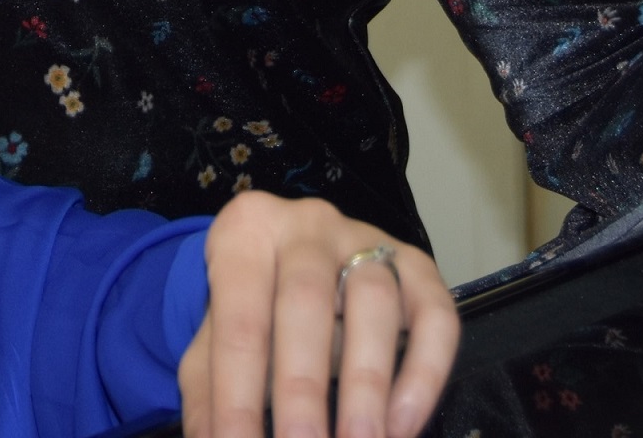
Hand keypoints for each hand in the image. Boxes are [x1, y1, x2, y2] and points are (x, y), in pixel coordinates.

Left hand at [178, 191, 457, 437]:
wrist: (293, 264)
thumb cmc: (252, 309)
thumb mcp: (215, 342)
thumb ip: (208, 393)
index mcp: (246, 232)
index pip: (238, 321)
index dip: (237, 395)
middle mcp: (308, 224)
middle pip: (305, 301)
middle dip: (303, 388)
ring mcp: (369, 239)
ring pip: (374, 300)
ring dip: (368, 384)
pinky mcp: (419, 266)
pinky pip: (434, 315)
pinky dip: (424, 374)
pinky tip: (402, 427)